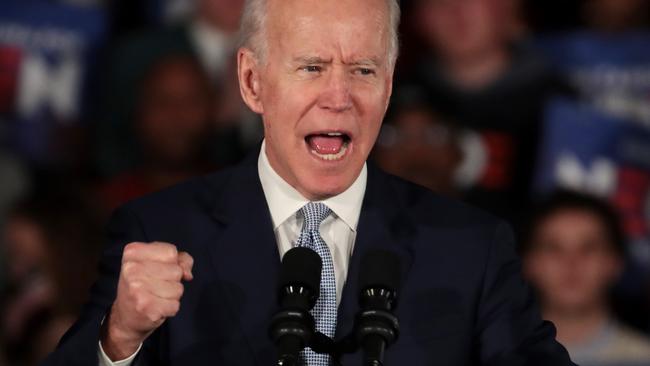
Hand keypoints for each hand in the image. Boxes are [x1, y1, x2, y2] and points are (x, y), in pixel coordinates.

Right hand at [100, 242, 192, 359]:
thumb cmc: (143, 284)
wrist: (125, 316)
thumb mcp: (157, 262)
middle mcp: (131, 269)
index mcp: (132, 252)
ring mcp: (136, 289)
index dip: (172, 263)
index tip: (157, 269)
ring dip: (172, 295)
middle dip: (172, 280)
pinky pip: (175, 305)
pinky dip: (170, 308)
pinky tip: (156, 308)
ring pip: (178, 289)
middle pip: (176, 271)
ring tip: (155, 296)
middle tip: (155, 286)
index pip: (171, 252)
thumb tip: (187, 274)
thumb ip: (179, 259)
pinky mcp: (145, 307)